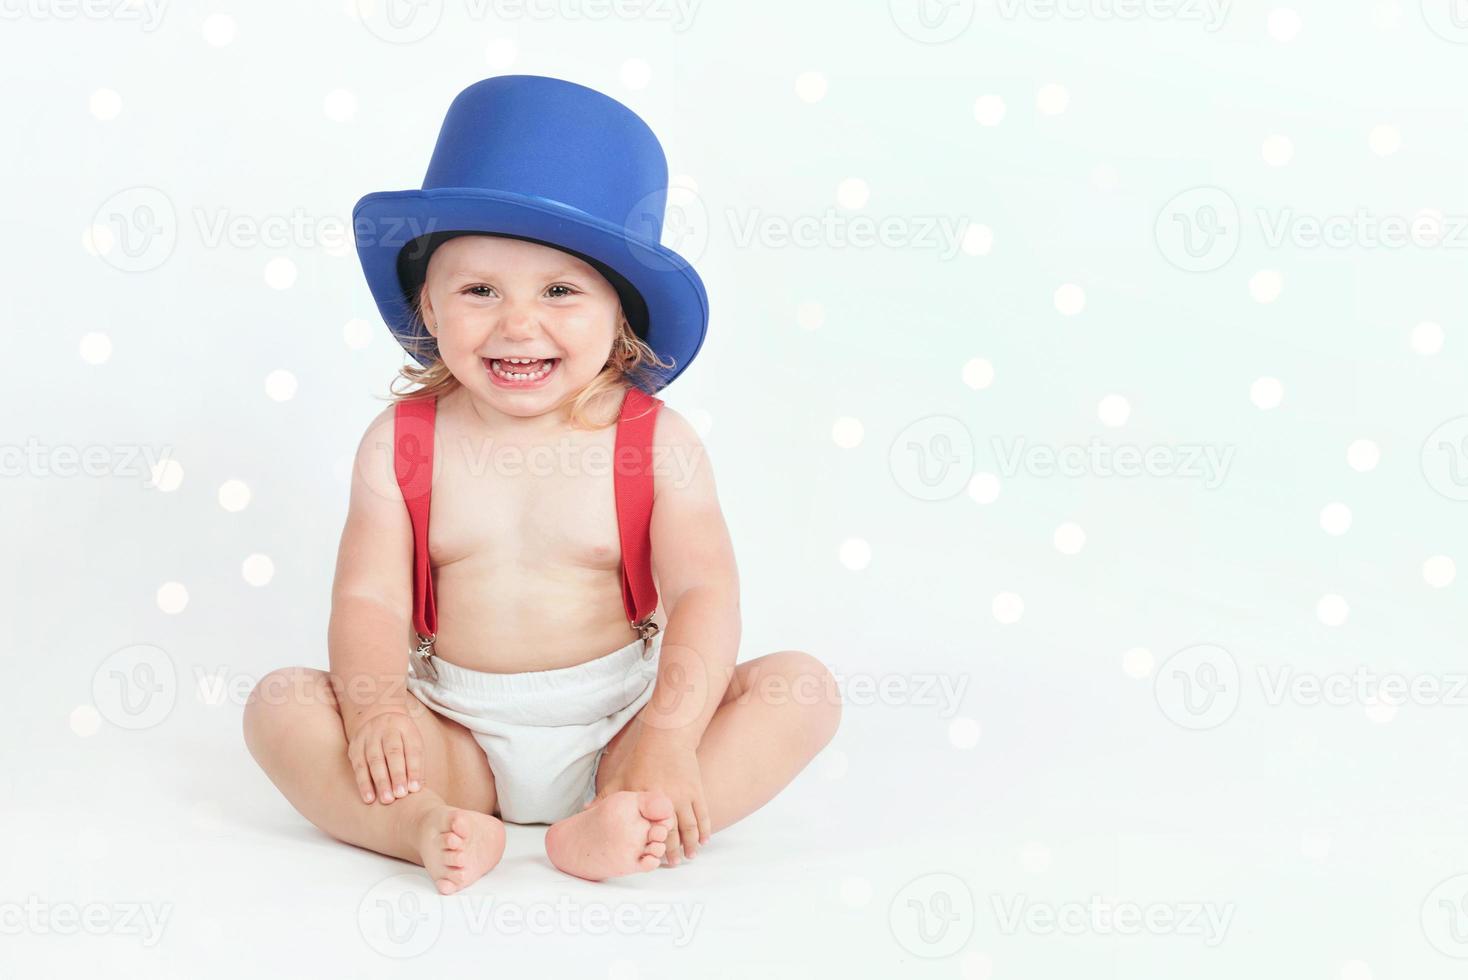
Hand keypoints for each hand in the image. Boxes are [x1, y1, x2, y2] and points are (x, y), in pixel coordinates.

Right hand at [345, 709, 422, 804]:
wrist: (377, 719)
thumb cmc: (401, 740)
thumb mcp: (412, 745)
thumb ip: (416, 765)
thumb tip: (417, 789)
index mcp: (406, 727)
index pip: (412, 749)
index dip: (414, 769)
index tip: (415, 789)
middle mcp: (387, 728)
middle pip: (393, 752)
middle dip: (397, 775)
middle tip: (400, 795)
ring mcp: (369, 735)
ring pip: (374, 759)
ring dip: (380, 781)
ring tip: (386, 799)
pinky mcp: (355, 745)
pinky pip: (358, 765)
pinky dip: (364, 783)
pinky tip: (369, 797)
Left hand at [592, 734, 709, 864]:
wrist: (667, 737)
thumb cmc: (641, 758)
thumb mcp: (620, 776)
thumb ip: (604, 796)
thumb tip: (584, 811)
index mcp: (644, 800)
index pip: (647, 831)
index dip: (651, 847)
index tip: (651, 859)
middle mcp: (665, 801)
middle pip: (671, 834)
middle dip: (672, 852)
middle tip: (672, 864)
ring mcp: (683, 796)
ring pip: (690, 828)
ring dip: (690, 845)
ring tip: (690, 856)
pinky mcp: (696, 790)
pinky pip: (703, 815)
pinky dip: (705, 830)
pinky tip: (704, 840)